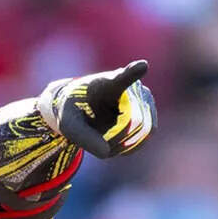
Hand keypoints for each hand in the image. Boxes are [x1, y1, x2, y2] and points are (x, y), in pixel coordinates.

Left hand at [36, 60, 156, 157]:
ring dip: (121, 143)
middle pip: (133, 123)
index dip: (133, 73)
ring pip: (141, 132)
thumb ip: (82, 137)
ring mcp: (144, 98)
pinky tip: (114, 139)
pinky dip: (128, 145)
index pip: (123, 77)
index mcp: (107, 83)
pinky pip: (144, 137)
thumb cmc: (72, 111)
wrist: (82, 109)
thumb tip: (106, 153)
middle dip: (116, 138)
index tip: (141, 66)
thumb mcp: (68, 125)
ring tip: (103, 137)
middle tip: (97, 140)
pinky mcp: (149, 111)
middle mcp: (131, 86)